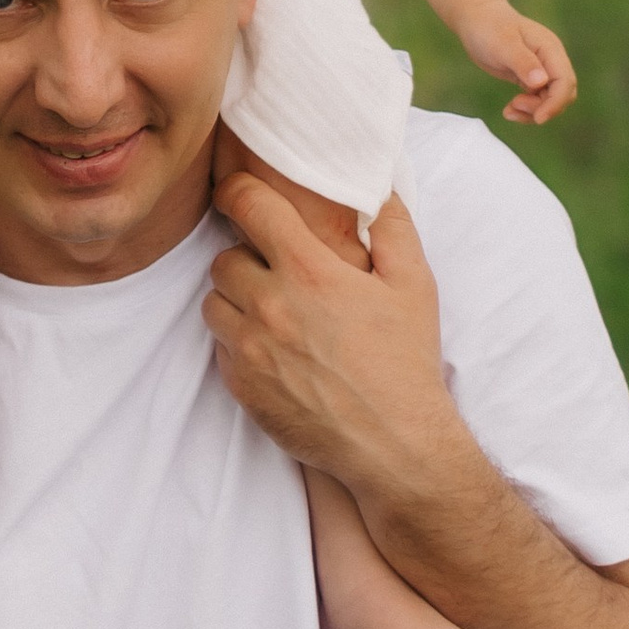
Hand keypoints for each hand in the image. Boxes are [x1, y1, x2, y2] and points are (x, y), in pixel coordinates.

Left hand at [204, 175, 455, 505]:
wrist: (394, 444)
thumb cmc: (406, 362)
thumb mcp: (414, 284)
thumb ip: (392, 226)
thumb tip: (378, 184)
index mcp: (309, 271)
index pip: (248, 205)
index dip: (239, 191)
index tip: (239, 194)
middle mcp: (270, 305)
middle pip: (223, 258)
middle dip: (246, 259)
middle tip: (276, 272)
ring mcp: (250, 348)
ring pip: (214, 302)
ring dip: (236, 300)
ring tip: (273, 313)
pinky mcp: (241, 386)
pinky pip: (219, 347)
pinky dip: (238, 342)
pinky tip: (274, 351)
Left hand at [459, 4, 576, 126]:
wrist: (476, 18)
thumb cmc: (489, 27)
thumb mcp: (503, 45)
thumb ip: (523, 62)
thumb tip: (542, 82)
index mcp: (550, 49)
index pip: (565, 81)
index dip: (556, 103)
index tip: (538, 118)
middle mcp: (550, 60)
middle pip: (562, 93)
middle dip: (544, 108)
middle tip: (515, 106)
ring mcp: (542, 69)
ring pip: (550, 99)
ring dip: (532, 111)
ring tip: (509, 111)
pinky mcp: (530, 77)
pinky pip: (537, 99)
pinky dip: (526, 109)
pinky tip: (508, 110)